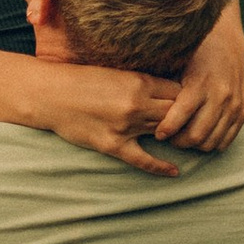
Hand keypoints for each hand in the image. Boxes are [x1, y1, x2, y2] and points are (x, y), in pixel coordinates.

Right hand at [25, 60, 186, 173]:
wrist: (50, 94)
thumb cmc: (80, 80)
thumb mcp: (116, 72)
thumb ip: (141, 81)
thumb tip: (166, 89)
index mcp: (139, 81)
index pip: (179, 92)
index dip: (187, 99)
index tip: (190, 104)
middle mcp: (136, 103)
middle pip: (176, 113)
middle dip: (186, 118)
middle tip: (194, 124)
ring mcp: (125, 126)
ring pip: (163, 133)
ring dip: (175, 137)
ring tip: (187, 142)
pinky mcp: (113, 144)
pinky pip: (143, 160)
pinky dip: (161, 167)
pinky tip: (175, 172)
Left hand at [152, 0, 243, 152]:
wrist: (227, 45)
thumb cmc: (195, 54)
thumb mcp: (177, 64)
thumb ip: (163, 86)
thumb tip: (139, 105)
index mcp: (200, 83)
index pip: (181, 115)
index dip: (167, 129)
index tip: (158, 133)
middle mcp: (219, 96)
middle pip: (196, 135)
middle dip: (179, 141)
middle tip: (169, 138)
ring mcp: (232, 105)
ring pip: (211, 141)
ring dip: (195, 145)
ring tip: (183, 137)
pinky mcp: (241, 112)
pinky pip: (226, 140)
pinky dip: (212, 143)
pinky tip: (200, 136)